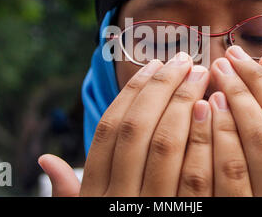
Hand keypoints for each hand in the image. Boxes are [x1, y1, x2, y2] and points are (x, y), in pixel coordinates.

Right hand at [39, 52, 214, 195]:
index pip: (110, 129)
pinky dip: (207, 139)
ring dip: (186, 103)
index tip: (155, 65)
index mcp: (96, 193)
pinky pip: (198, 177)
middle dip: (164, 88)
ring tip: (204, 73)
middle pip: (140, 129)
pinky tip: (216, 109)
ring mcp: (154, 211)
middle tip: (187, 59)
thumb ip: (70, 193)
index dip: (134, 93)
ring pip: (168, 146)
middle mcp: (120, 198)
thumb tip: (45, 160)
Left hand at [208, 45, 261, 195]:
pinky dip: (220, 131)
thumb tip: (257, 93)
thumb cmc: (255, 201)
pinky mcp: (237, 209)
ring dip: (239, 98)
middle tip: (232, 55)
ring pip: (260, 140)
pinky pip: (230, 166)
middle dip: (258, 83)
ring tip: (219, 70)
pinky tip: (205, 105)